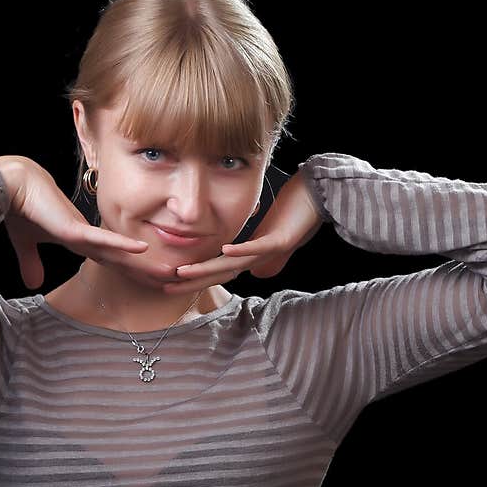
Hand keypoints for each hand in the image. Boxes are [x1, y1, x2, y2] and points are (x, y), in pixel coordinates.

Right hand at [0, 156, 175, 289]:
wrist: (11, 185)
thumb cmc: (20, 209)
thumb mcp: (26, 243)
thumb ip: (32, 263)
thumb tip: (32, 284)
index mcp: (81, 242)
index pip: (114, 262)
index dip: (133, 273)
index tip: (152, 283)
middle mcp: (89, 239)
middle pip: (124, 261)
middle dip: (148, 273)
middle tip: (175, 281)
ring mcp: (84, 234)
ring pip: (121, 253)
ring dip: (145, 264)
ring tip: (171, 272)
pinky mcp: (74, 229)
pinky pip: (102, 239)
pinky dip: (122, 244)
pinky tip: (142, 248)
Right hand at [163, 169, 325, 293]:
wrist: (319, 202)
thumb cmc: (296, 215)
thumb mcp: (273, 235)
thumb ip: (263, 251)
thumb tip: (254, 269)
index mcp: (250, 256)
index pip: (217, 270)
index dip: (194, 277)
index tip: (170, 279)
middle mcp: (256, 258)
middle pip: (219, 272)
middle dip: (192, 280)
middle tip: (166, 285)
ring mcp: (268, 252)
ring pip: (233, 264)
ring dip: (207, 269)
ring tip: (182, 272)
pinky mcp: (280, 241)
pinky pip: (258, 246)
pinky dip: (241, 249)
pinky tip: (224, 250)